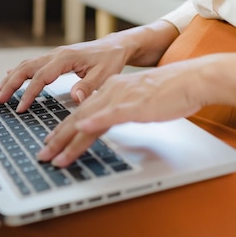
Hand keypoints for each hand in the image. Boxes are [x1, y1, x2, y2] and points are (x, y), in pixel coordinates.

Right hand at [0, 20, 178, 112]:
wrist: (116, 45)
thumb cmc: (111, 60)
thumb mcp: (106, 75)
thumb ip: (89, 86)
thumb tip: (75, 97)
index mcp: (66, 58)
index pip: (41, 77)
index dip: (29, 93)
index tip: (20, 107)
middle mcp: (56, 54)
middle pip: (26, 68)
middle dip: (10, 84)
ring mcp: (53, 55)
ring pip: (26, 65)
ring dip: (11, 78)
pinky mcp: (54, 59)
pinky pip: (32, 64)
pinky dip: (18, 72)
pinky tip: (9, 77)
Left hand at [37, 59, 207, 166]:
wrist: (192, 80)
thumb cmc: (170, 94)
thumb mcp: (138, 104)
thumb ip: (120, 112)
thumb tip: (107, 124)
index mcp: (110, 91)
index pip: (81, 114)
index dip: (64, 131)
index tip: (51, 144)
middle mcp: (111, 92)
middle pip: (78, 118)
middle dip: (58, 140)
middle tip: (43, 156)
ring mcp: (121, 98)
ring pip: (89, 120)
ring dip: (69, 139)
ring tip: (55, 155)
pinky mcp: (135, 104)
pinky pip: (111, 114)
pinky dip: (94, 122)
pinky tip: (81, 130)